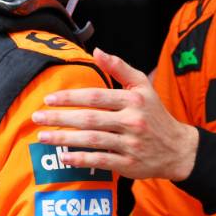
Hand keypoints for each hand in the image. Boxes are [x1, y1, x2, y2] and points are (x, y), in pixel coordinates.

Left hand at [33, 48, 198, 180]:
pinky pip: (100, 160)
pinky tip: (64, 157)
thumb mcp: (143, 87)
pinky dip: (81, 159)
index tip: (49, 99)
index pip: (96, 96)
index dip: (71, 97)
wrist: (178, 149)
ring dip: (64, 139)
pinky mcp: (128, 164)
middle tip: (37, 117)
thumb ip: (120, 68)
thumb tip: (97, 51)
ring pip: (91, 140)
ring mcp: (130, 144)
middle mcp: (132, 121)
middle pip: (90, 118)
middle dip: (60, 118)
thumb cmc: (155, 115)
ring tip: (43, 137)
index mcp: (134, 100)